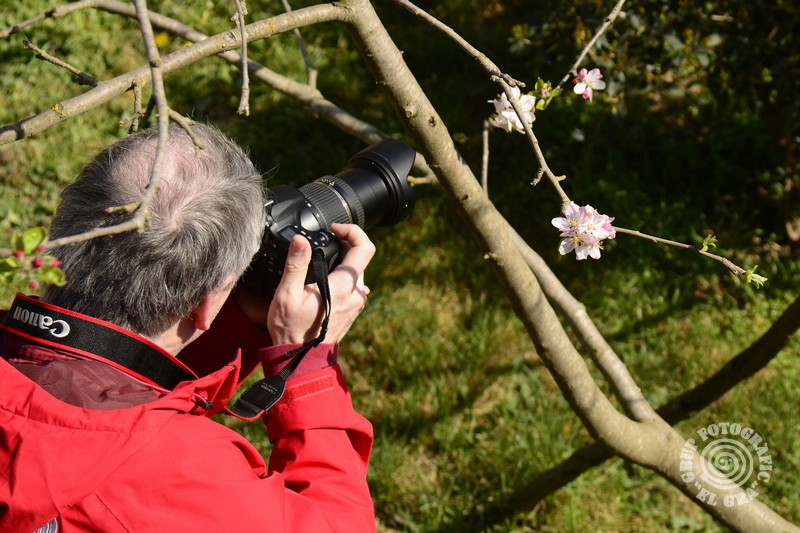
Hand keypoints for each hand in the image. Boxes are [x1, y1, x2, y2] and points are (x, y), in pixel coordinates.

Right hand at [266, 223, 374, 344]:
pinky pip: (353, 286)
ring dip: (342, 262)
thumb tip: (301, 240)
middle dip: (344, 245)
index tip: (334, 229)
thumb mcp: (287, 294)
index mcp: (343, 286)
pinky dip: (342, 277)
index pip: (364, 247)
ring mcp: (357, 303)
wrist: (301, 360)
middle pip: (360, 258)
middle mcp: (356, 294)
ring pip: (357, 272)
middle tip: (324, 242)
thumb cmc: (292, 330)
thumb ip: (296, 264)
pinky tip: (323, 282)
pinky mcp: (353, 310)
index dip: (352, 231)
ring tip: (320, 262)